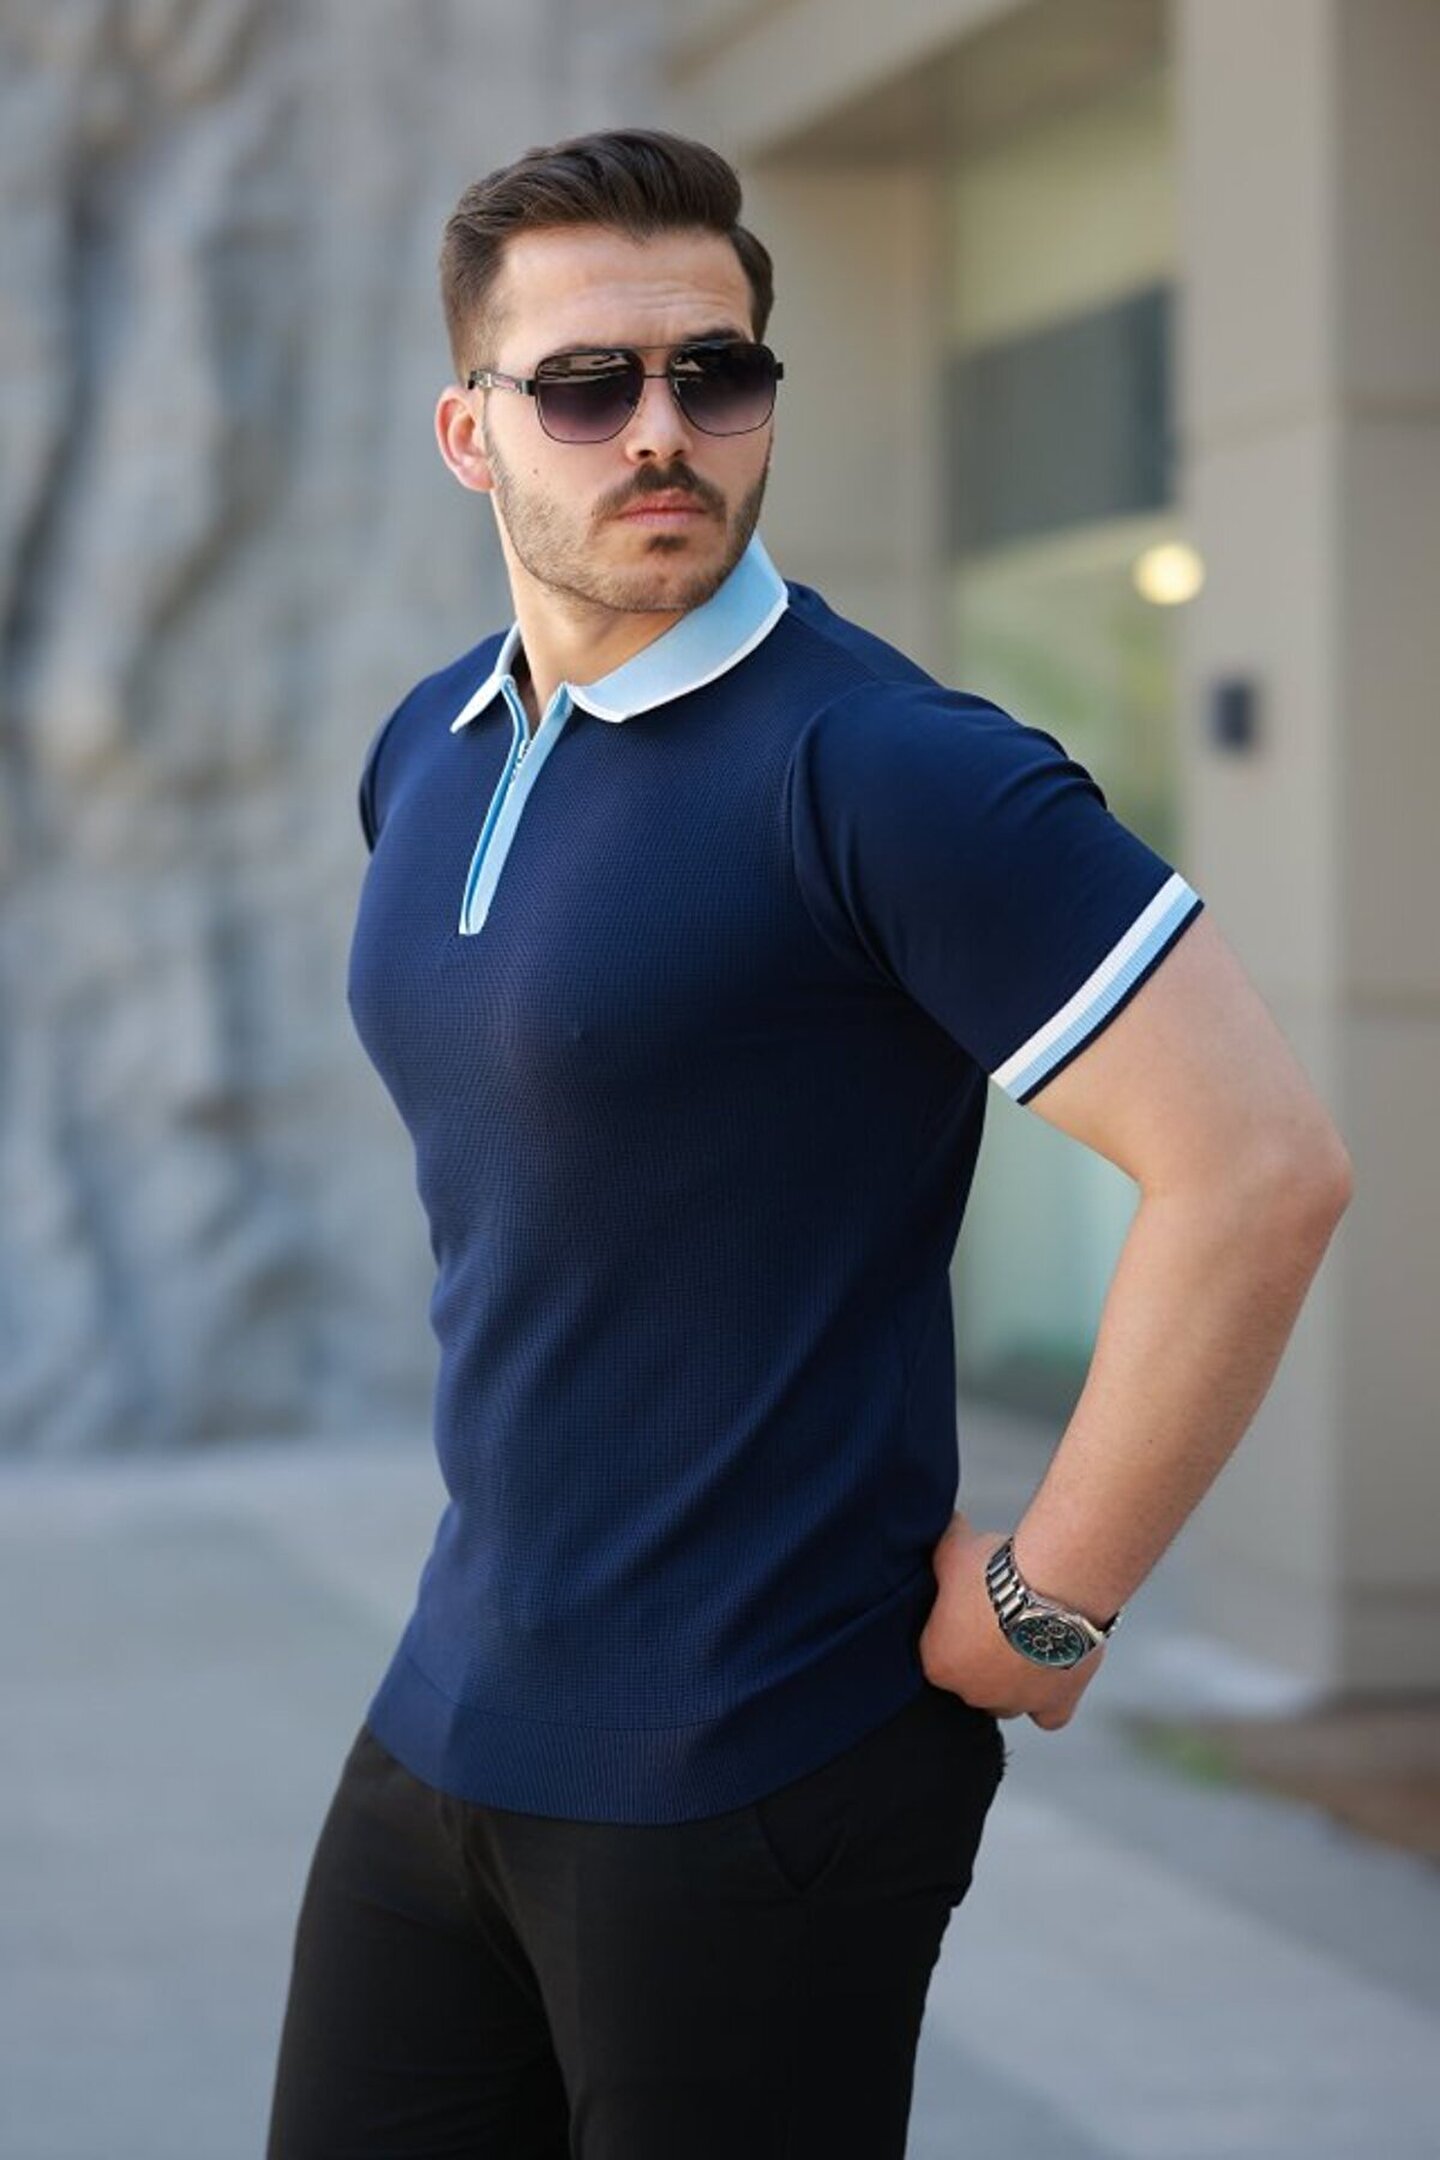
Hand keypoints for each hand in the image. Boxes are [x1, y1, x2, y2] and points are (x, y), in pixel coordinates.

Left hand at [917, 1509, 1105, 1730]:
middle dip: (983, 1656)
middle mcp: (972, 1693)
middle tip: (1000, 1619)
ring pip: (1008, 1700)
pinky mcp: (1053, 1705)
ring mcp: (1014, 1702)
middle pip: (973, 1682)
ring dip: (1014, 1677)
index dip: (954, 1632)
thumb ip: (942, 1544)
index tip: (969, 1610)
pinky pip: (1048, 1716)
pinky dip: (1050, 1700)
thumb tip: (939, 1524)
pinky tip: (1053, 1674)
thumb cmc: (996, 1569)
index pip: (939, 1655)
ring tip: (1028, 1638)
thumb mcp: (954, 1547)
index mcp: (937, 1663)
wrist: (1051, 1585)